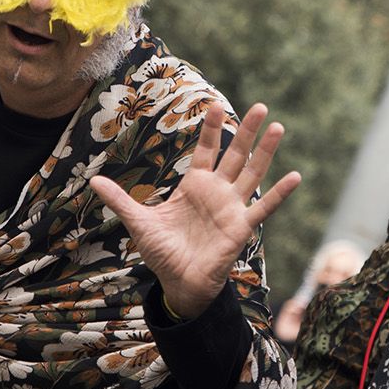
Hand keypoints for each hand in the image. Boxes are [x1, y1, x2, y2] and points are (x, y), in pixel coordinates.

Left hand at [90, 102, 300, 319]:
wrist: (178, 283)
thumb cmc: (163, 253)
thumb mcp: (139, 222)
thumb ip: (121, 200)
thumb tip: (93, 180)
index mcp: (194, 186)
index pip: (206, 150)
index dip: (211, 129)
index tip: (215, 105)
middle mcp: (217, 192)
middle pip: (235, 154)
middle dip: (247, 131)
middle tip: (261, 106)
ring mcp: (231, 208)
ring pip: (252, 173)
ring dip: (265, 151)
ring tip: (278, 127)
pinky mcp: (241, 227)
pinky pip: (264, 207)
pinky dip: (280, 193)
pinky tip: (295, 176)